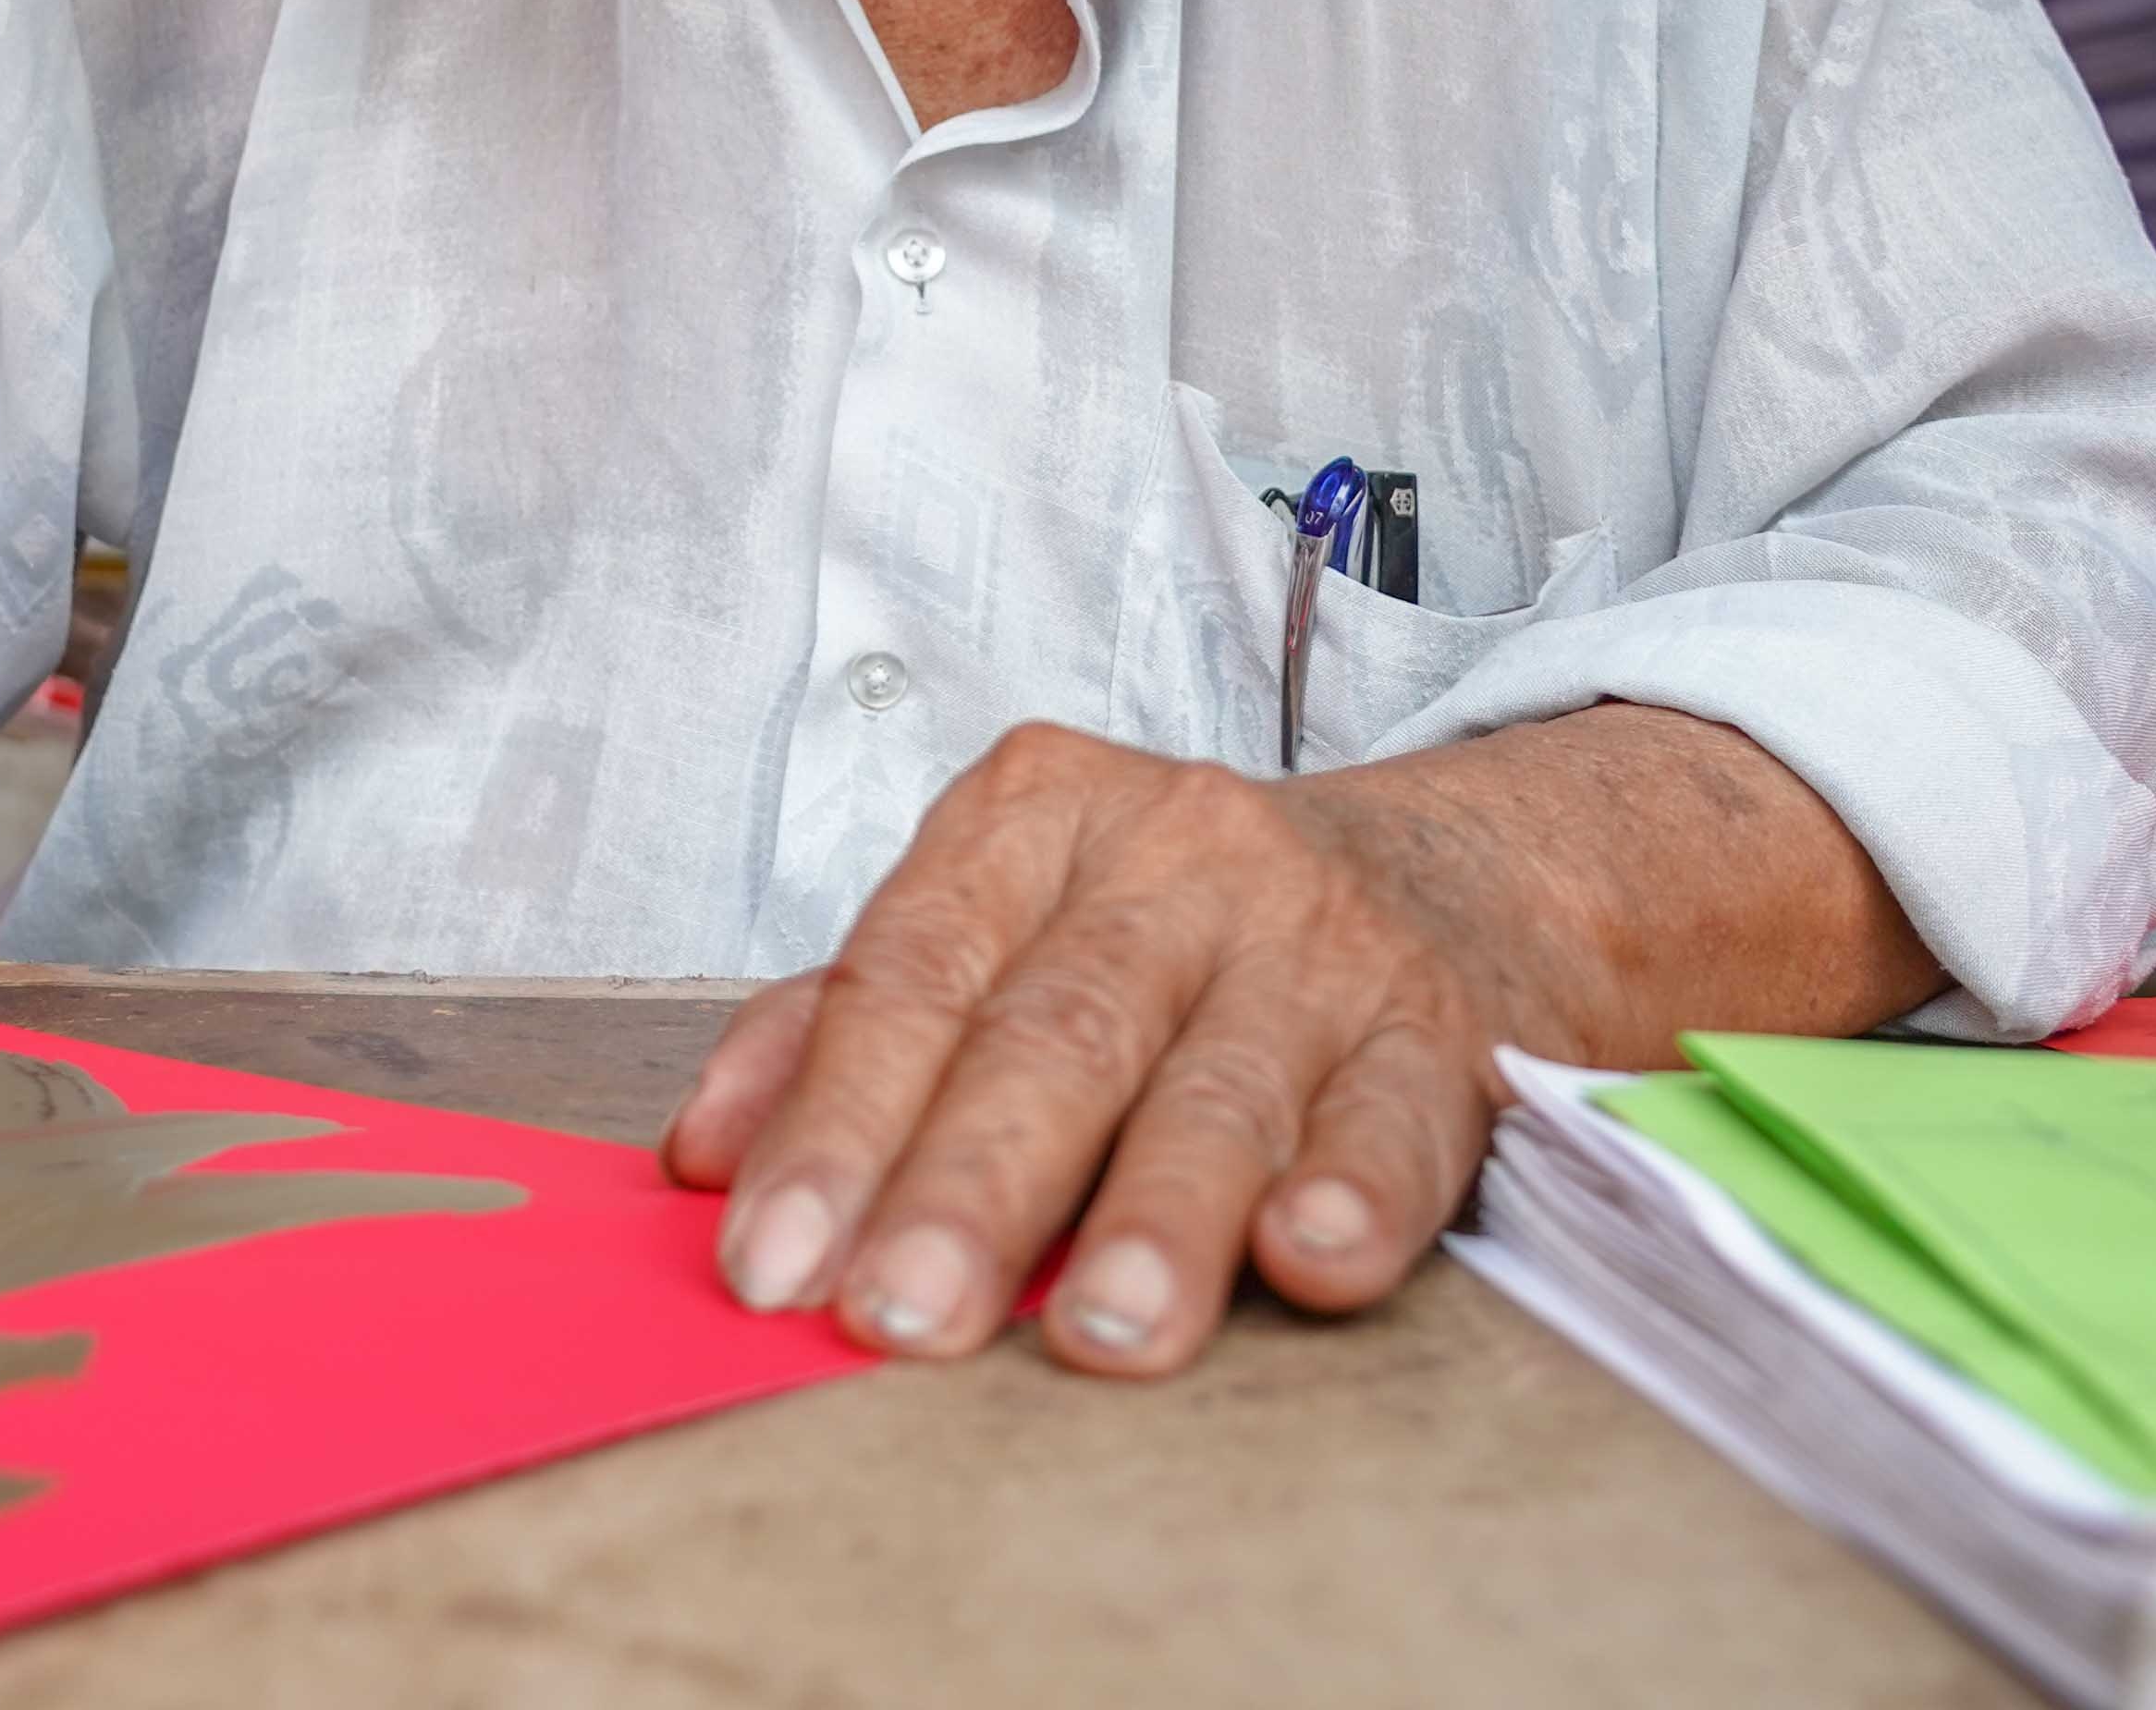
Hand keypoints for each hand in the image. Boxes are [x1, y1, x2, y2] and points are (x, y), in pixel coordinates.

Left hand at [659, 706, 1937, 1376]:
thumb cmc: (1174, 933)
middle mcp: (1178, 860)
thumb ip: (848, 1024)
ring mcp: (1319, 942)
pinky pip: (1394, 1120)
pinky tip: (1310, 1261)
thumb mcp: (1006, 922)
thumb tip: (702, 1161)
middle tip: (895, 1318)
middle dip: (968, 1189)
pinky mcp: (1442, 1033)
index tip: (771, 1264)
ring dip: (1154, 1220)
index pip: (911, 974)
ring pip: (1219, 1088)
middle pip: (1053, 1034)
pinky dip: (1354, 1193)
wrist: (1452, 873)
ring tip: (1096, 1336)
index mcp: (1035, 819)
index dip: (834, 1124)